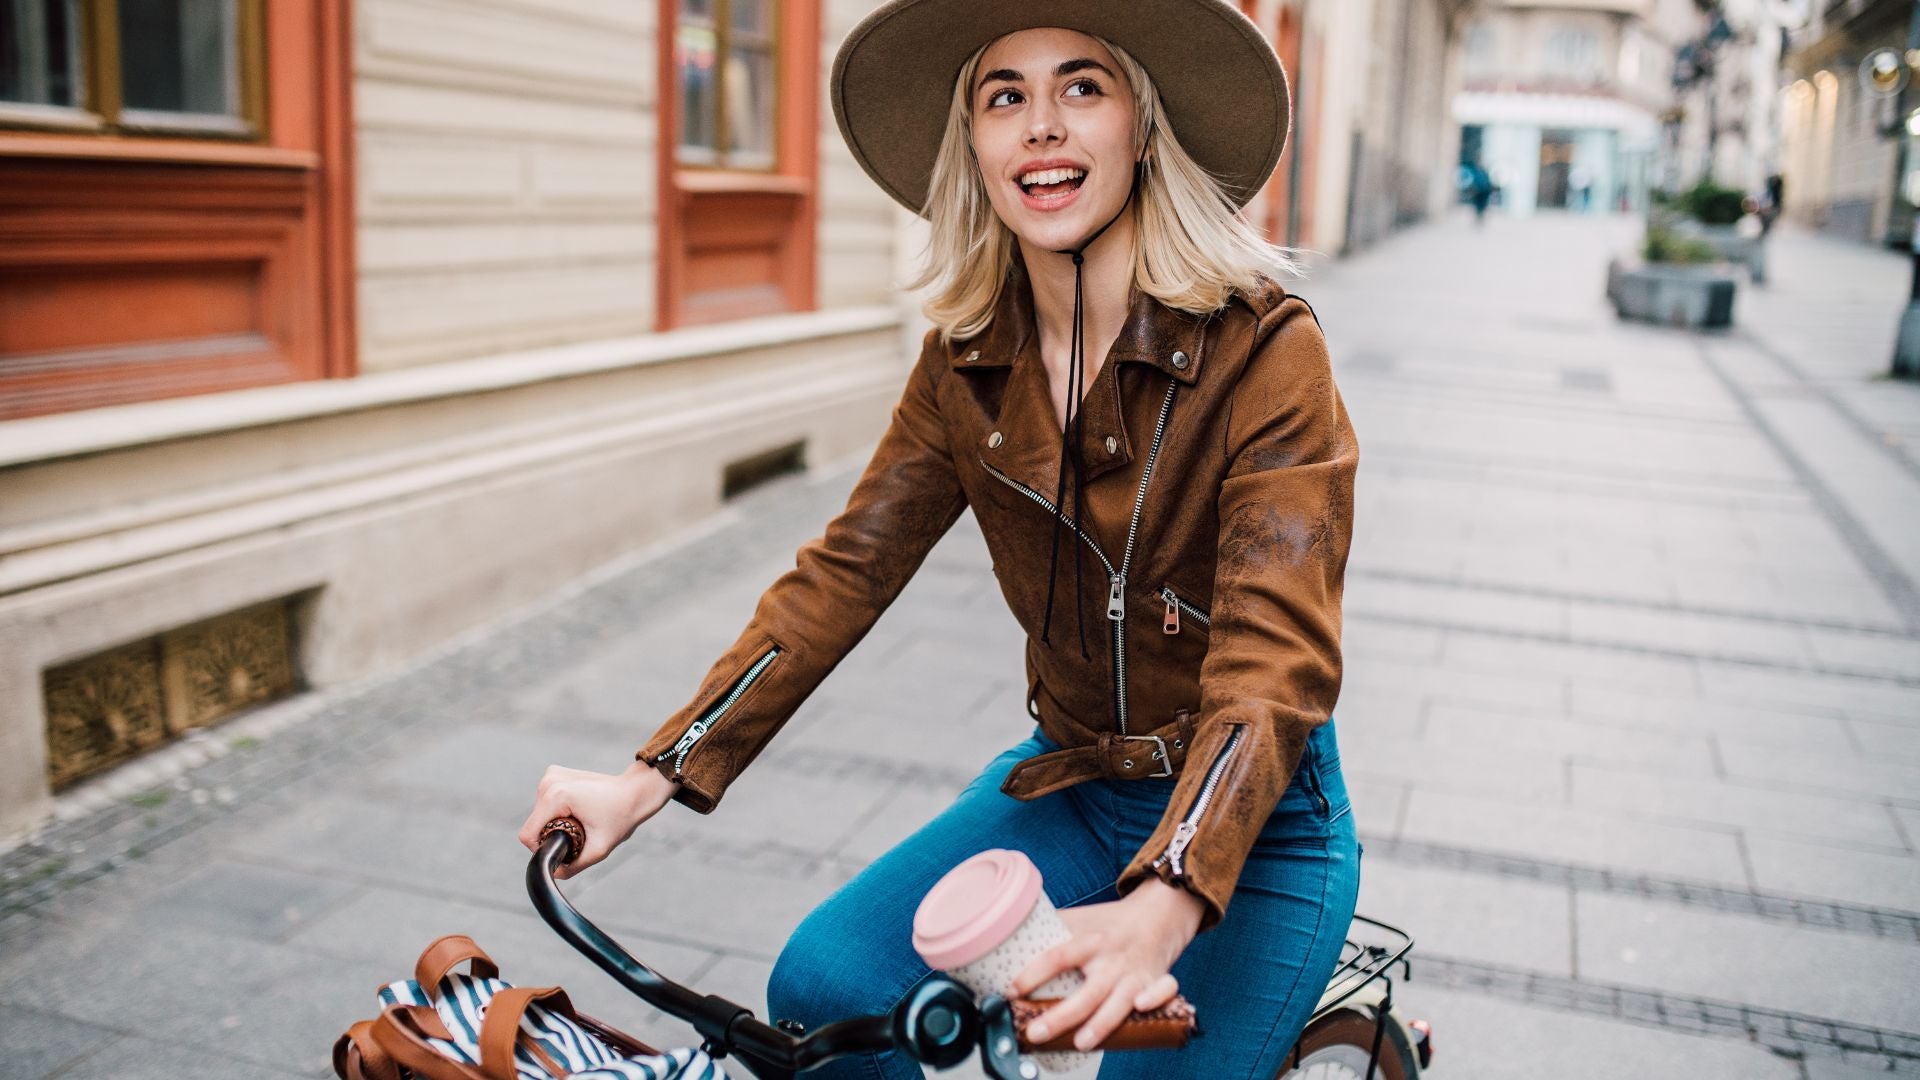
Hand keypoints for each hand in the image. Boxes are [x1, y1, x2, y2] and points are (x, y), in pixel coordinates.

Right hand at [517, 760, 679, 878]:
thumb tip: (553, 873)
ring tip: (581, 821)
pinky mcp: (554, 775)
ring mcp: (551, 775)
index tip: (564, 848)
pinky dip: (558, 811)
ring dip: (555, 822)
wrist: (634, 791)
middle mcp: (549, 782)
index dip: (542, 849)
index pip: (528, 835)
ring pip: (539, 814)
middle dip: (551, 834)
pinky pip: (546, 803)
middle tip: (579, 834)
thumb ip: (572, 866)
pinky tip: (577, 811)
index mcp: (557, 796)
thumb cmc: (621, 816)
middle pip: (534, 824)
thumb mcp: (598, 849)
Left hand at [1009, 879, 1204, 1050]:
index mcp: (1089, 941)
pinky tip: (1141, 1011)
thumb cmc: (1110, 923)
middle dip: (1061, 1015)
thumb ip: (1049, 931)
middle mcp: (1112, 959)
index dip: (1033, 974)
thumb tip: (1006, 938)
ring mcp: (1136, 973)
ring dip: (1102, 1023)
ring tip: (1081, 1043)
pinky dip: (1157, 1000)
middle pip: (1087, 990)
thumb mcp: (1079, 920)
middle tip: (1035, 1031)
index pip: (1057, 957)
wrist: (1157, 914)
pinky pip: (1165, 991)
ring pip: (1120, 1001)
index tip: (1012, 991)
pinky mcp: (1157, 981)